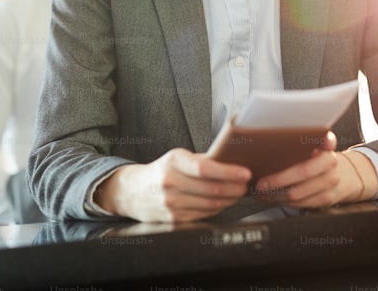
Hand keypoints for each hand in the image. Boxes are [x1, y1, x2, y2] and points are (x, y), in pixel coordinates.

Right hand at [94, 148, 250, 222]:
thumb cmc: (160, 171)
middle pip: (212, 189)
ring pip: (211, 204)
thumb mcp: (176, 158)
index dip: (228, 172)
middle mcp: (170, 182)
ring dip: (229, 199)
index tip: (245, 173)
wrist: (131, 192)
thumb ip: (201, 160)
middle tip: (245, 185)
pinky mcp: (173, 219)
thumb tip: (230, 161)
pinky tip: (223, 203)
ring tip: (237, 193)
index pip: (205, 168)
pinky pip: (203, 215)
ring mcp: (171, 204)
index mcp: (173, 162)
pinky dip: (217, 209)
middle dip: (235, 188)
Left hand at [252, 132, 377, 206]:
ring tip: (260, 192)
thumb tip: (259, 141)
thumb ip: (294, 143)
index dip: (325, 140)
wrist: (341, 176)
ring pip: (298, 192)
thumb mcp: (308, 147)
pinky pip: (300, 204)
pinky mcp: (327, 198)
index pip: (327, 139)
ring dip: (275, 194)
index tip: (322, 140)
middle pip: (303, 171)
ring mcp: (331, 181)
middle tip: (260, 183)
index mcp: (326, 144)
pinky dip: (282, 202)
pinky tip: (270, 198)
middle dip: (277, 180)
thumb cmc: (313, 159)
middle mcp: (330, 162)